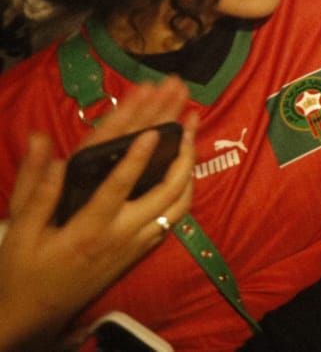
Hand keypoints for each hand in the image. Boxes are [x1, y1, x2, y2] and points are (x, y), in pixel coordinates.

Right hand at [0, 79, 196, 348]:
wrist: (34, 316)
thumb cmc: (22, 271)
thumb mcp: (18, 231)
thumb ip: (35, 189)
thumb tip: (44, 144)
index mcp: (88, 229)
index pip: (118, 188)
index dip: (137, 159)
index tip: (154, 130)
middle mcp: (121, 235)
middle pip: (166, 191)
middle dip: (183, 149)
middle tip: (188, 113)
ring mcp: (136, 244)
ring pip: (179, 203)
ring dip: (190, 165)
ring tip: (193, 130)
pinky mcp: (141, 250)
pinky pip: (174, 217)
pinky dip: (185, 188)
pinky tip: (185, 166)